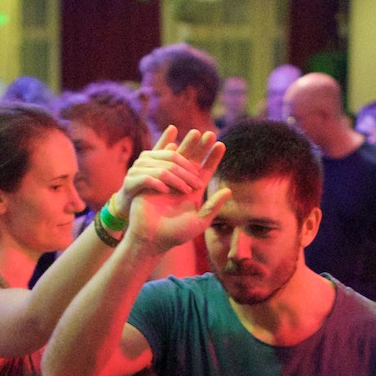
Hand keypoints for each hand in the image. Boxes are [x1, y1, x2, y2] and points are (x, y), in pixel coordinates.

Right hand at [121, 129, 230, 256]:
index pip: (204, 170)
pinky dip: (163, 174)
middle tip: (209, 133)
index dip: (212, 158)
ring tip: (191, 165)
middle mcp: (178, 183)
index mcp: (192, 190)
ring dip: (185, 160)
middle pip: (190, 159)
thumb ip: (212, 207)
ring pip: (174, 163)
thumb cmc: (175, 235)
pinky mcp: (147, 186)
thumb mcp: (199, 221)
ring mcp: (162, 182)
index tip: (221, 145)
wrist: (151, 241)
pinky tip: (170, 176)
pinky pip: (157, 173)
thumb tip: (228, 190)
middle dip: (199, 146)